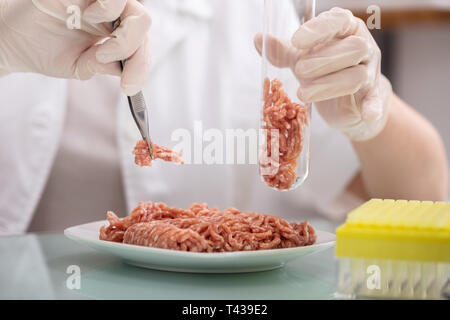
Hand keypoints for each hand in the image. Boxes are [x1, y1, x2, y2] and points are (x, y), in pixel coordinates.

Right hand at [0, 0, 150, 95]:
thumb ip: (102, 67)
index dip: (141, 67)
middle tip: (105, 62)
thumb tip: (123, 69)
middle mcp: (113, 17)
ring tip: (98, 48)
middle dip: (134, 52)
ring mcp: (100, 2)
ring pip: (137, 11)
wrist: (15, 39)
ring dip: (124, 36)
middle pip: (144, 25)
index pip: (142, 46)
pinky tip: (89, 17)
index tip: (128, 87)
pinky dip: (108, 8)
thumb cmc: (46, 50)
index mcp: (116, 35)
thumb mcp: (80, 67)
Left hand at [255, 7, 391, 140]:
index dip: (318, 30)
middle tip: (298, 69)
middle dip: (323, 59)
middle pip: (352, 48)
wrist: (347, 99)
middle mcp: (363, 46)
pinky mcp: (371, 95)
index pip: (338, 20)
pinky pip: (375, 99)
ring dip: (329, 84)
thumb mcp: (301, 59)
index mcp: (345, 30)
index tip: (296, 41)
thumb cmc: (325, 71)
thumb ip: (282, 51)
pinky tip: (366, 113)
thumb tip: (259, 39)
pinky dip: (372, 107)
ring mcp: (370, 71)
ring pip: (356, 75)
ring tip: (303, 93)